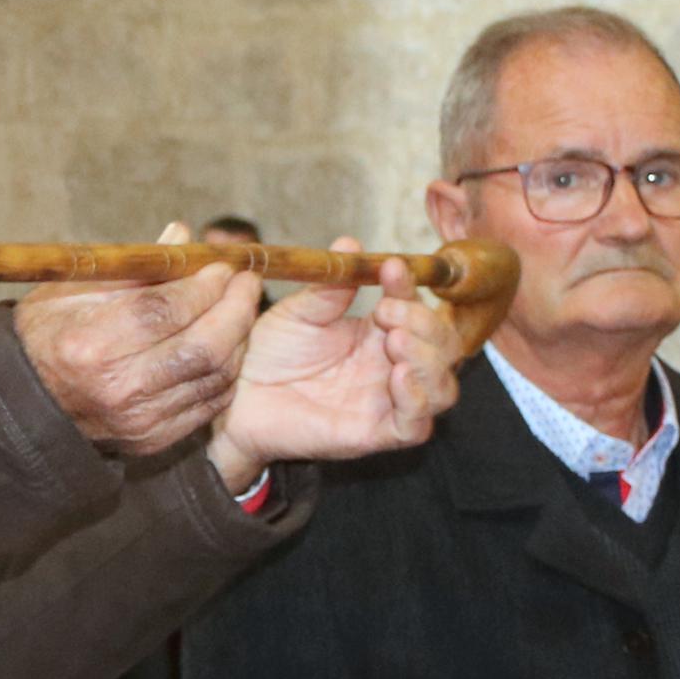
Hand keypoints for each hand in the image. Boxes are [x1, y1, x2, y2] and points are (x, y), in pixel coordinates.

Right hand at [14, 262, 255, 455]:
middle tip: (245, 283)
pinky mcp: (153, 439)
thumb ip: (133, 267)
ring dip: (238, 338)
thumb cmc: (48, 335)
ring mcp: (139, 420)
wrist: (26, 402)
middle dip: (235, 309)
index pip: (165, 310)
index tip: (220, 266)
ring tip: (239, 309)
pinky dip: (227, 371)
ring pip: (215, 376)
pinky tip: (227, 346)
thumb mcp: (74, 289)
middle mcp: (118, 388)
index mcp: (91, 344)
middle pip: (202, 347)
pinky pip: (210, 403)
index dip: (203, 285)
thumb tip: (183, 235)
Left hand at [206, 245, 461, 491]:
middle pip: (443, 348)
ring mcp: (385, 402)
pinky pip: (415, 426)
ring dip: (428, 359)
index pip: (416, 308)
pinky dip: (417, 400)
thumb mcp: (299, 312)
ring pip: (442, 388)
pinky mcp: (373, 434)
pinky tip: (399, 376)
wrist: (237, 397)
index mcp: (378, 334)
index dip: (410, 287)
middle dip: (425, 323)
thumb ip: (330, 286)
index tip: (391, 268)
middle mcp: (390, 368)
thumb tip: (352, 244)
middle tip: (386, 312)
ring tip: (394, 340)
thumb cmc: (269, 355)